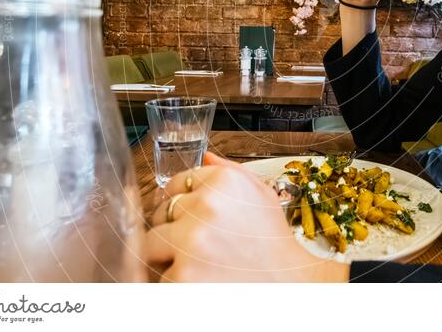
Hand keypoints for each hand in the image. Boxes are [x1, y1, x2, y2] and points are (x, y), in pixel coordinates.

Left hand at [143, 152, 349, 282]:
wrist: (289, 285)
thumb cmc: (272, 243)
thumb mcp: (261, 195)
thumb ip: (230, 171)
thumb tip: (205, 158)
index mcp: (224, 180)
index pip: (174, 184)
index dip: (179, 205)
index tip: (189, 219)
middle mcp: (206, 205)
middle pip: (159, 214)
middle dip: (171, 231)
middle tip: (198, 247)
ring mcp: (192, 241)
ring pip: (152, 245)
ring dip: (168, 257)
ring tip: (198, 266)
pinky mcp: (182, 276)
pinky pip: (159, 277)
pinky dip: (175, 284)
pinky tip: (201, 282)